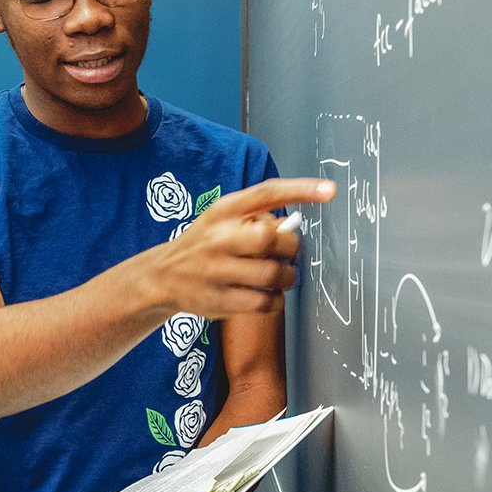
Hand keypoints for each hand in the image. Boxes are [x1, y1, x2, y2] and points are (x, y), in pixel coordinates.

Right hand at [148, 177, 334, 317]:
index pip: (266, 193)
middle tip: (287, 253)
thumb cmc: (205, 244)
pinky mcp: (220, 299)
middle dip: (290, 248)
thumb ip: (256, 216)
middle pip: (272, 238)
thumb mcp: (222, 219)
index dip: (301, 190)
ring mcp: (217, 270)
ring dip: (287, 277)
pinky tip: (268, 293)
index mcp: (224, 210)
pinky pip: (265, 301)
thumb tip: (295, 226)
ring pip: (273, 274)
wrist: (162, 277)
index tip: (329, 191)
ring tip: (279, 275)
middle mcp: (219, 237)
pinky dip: (276, 299)